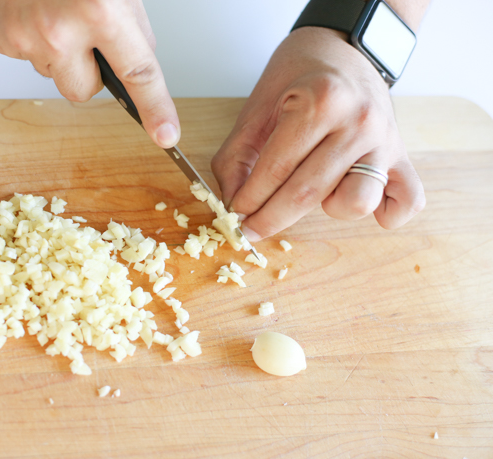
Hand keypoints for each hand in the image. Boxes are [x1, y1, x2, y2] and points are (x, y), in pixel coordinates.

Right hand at [0, 0, 179, 147]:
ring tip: (56, 14)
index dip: (155, 107)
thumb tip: (135, 67)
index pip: (137, 73)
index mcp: (98, 11)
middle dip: (90, 73)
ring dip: (61, 56)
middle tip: (86, 37)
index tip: (166, 134)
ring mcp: (24, 37)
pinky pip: (28, 60)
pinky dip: (35, 43)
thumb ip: (132, 29)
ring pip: (54, 76)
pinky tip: (35, 14)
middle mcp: (59, 30)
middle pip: (84, 92)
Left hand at [211, 27, 424, 241]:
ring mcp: (385, 141)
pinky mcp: (402, 156)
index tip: (235, 216)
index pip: (276, 170)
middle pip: (308, 193)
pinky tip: (353, 199)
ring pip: (356, 202)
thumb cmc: (297, 77)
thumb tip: (233, 207)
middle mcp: (358, 121)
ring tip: (312, 190)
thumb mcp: (256, 108)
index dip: (249, 201)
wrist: (342, 47)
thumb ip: (236, 159)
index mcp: (321, 101)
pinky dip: (385, 214)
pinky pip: (407, 201)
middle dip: (271, 218)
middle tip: (251, 228)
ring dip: (328, 209)